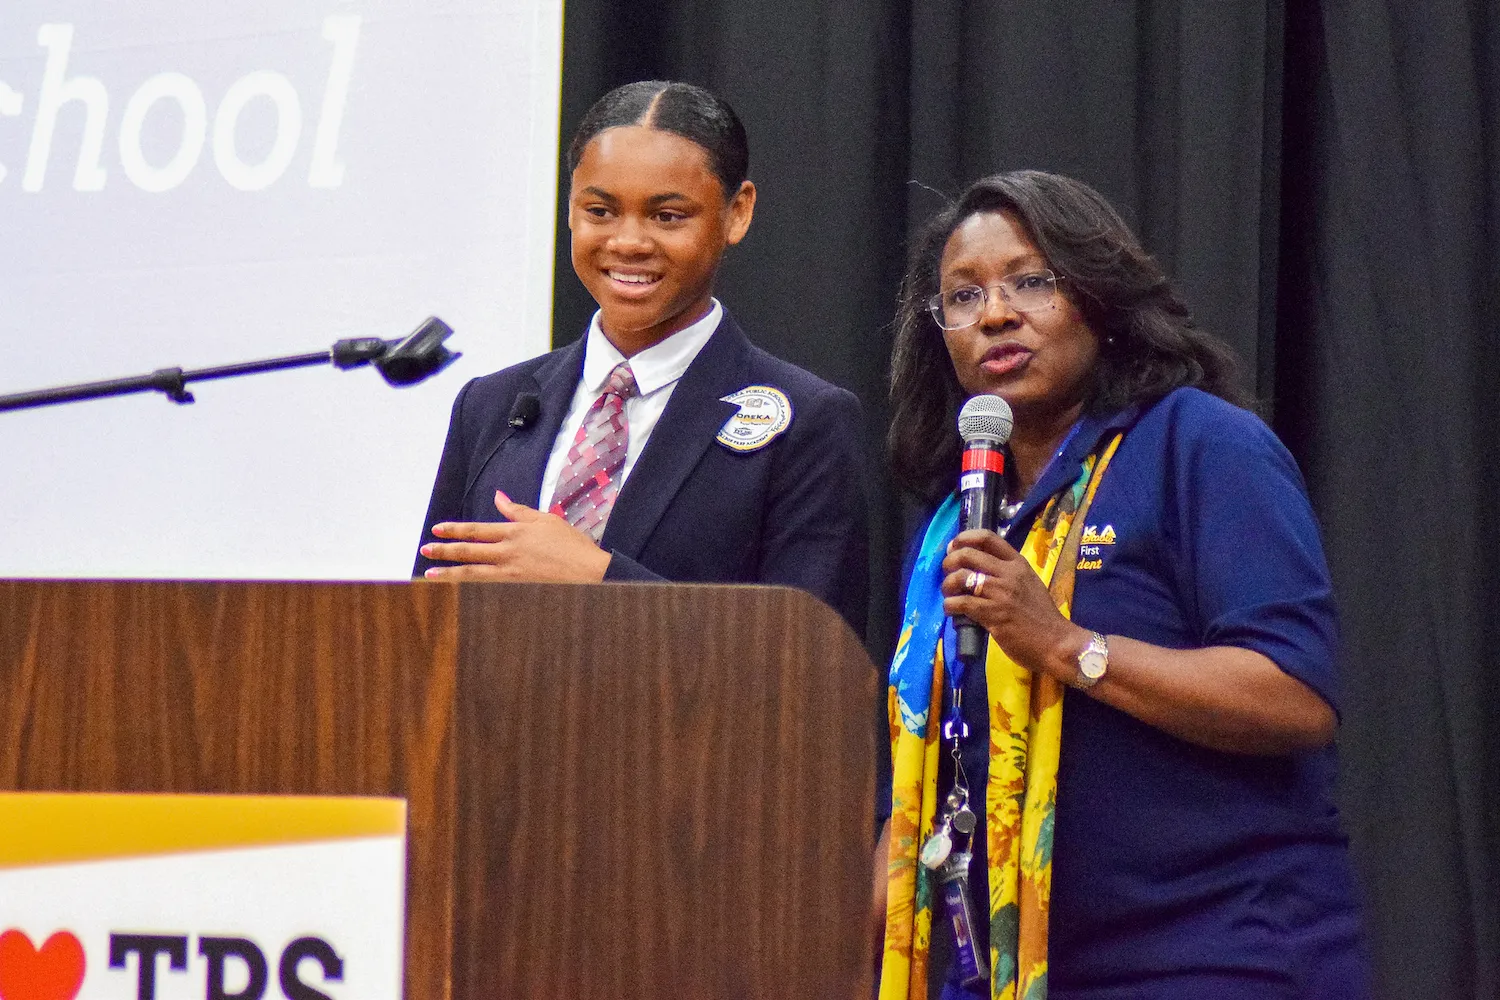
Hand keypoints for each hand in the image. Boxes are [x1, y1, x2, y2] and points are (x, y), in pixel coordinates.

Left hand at [419, 491, 611, 582]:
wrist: (590, 572)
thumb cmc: (571, 544)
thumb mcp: (546, 520)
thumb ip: (518, 510)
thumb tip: (498, 497)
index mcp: (515, 531)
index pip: (477, 530)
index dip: (455, 530)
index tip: (437, 530)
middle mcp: (509, 551)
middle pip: (470, 551)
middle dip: (444, 550)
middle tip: (425, 551)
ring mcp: (512, 572)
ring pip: (473, 572)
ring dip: (449, 573)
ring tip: (429, 574)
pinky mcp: (517, 587)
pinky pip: (486, 586)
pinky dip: (468, 587)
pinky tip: (456, 588)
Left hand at [940, 529, 1086, 678]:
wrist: (1057, 642)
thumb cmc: (1042, 617)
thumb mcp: (1029, 584)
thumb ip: (1008, 574)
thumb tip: (979, 571)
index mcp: (1018, 564)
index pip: (988, 537)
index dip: (964, 538)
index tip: (953, 547)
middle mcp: (1008, 574)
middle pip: (967, 554)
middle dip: (949, 562)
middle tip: (947, 574)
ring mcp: (1000, 593)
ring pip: (960, 577)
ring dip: (947, 585)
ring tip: (949, 595)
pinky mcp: (993, 614)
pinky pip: (961, 603)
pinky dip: (950, 606)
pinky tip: (951, 610)